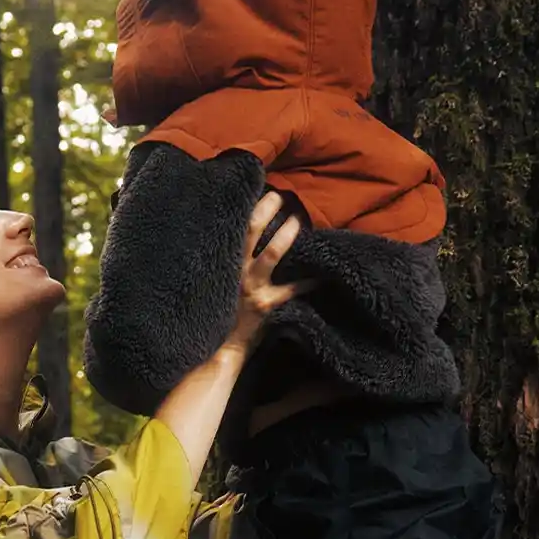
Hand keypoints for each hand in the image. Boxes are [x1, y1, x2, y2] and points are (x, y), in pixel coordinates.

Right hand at [222, 191, 304, 357]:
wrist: (217, 348)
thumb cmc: (216, 314)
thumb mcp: (215, 284)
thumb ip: (226, 263)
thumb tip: (237, 238)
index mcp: (223, 263)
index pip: (230, 229)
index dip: (242, 208)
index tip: (254, 190)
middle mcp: (236, 271)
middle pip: (249, 232)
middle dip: (264, 211)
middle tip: (279, 195)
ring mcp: (253, 287)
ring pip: (271, 254)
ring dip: (287, 237)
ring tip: (299, 221)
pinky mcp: (267, 304)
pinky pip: (292, 289)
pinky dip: (309, 281)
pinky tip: (323, 274)